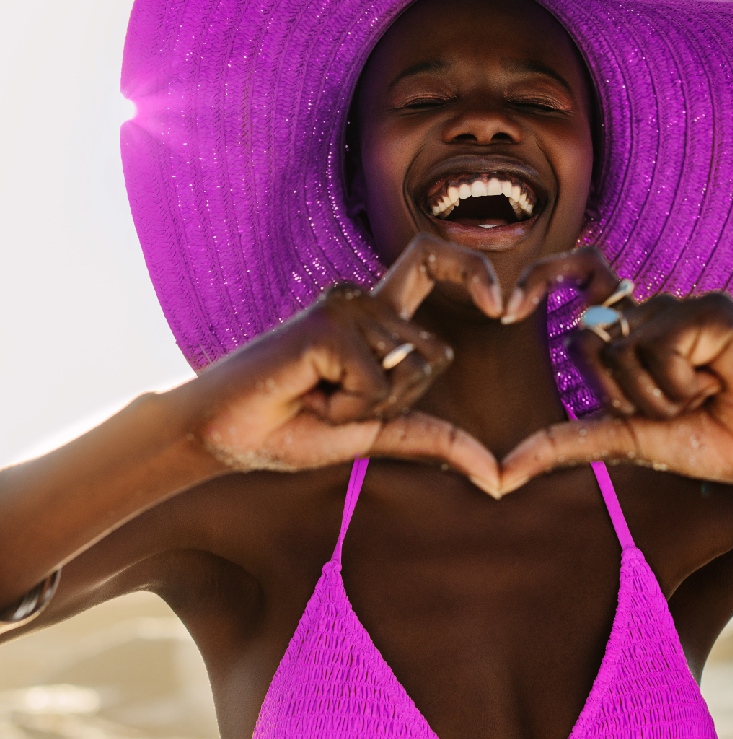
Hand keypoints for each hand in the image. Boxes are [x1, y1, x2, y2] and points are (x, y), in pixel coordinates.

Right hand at [182, 235, 504, 492]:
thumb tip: (498, 477)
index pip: (434, 261)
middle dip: (400, 400)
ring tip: (315, 396)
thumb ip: (436, 439)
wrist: (223, 436)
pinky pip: (375, 382)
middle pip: (436, 353)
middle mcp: (363, 300)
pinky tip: (306, 393)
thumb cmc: (293, 428)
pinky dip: (348, 406)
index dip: (474, 270)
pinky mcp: (326, 324)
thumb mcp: (378, 432)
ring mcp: (344, 306)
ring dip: (366, 406)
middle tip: (338, 402)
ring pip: (407, 370)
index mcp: (376, 315)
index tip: (502, 305)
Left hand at [499, 248, 732, 495]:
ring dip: (656, 397)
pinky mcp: (712, 309)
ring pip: (622, 348)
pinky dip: (681, 386)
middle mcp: (652, 309)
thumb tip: (499, 473)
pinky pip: (661, 347)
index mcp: (631, 328)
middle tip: (671, 406)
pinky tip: (717, 386)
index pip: (580, 275)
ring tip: (699, 398)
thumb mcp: (622, 439)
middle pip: (586, 338)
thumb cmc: (701, 441)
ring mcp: (682, 304)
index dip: (542, 277)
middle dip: (619, 396)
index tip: (506, 309)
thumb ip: (564, 443)